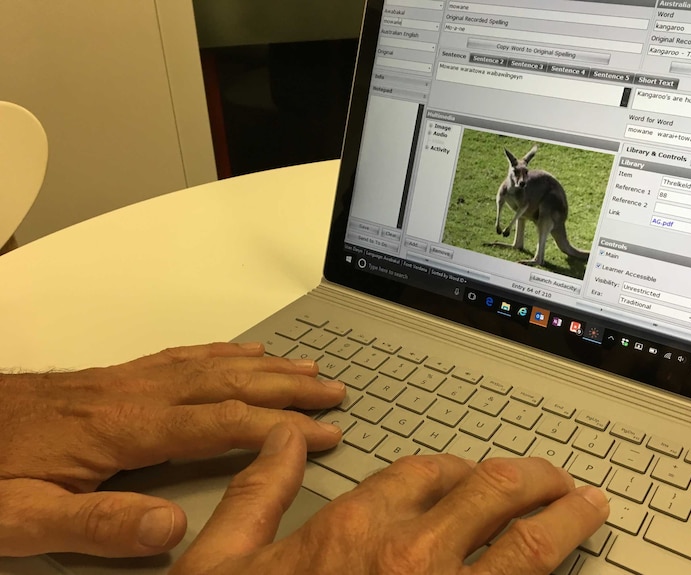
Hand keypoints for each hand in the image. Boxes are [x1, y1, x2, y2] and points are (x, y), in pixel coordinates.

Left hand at [0, 342, 344, 557]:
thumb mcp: (24, 519)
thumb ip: (98, 526)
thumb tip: (173, 528)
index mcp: (124, 429)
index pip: (221, 423)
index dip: (279, 426)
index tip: (323, 433)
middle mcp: (134, 394)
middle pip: (228, 382)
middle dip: (288, 387)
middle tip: (334, 390)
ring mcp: (126, 380)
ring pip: (211, 363)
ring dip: (265, 366)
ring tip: (307, 367)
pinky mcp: (115, 377)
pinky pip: (182, 355)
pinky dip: (223, 352)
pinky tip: (241, 354)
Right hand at [172, 423, 609, 574]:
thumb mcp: (224, 561)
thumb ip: (259, 493)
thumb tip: (286, 441)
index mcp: (353, 528)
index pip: (428, 472)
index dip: (461, 468)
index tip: (479, 473)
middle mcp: (408, 557)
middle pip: (491, 493)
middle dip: (532, 479)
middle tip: (556, 480)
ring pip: (526, 546)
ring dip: (565, 519)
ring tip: (588, 508)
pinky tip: (573, 570)